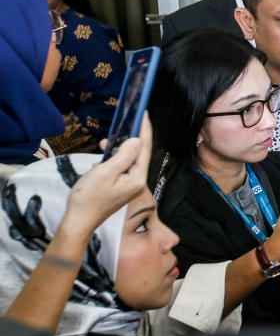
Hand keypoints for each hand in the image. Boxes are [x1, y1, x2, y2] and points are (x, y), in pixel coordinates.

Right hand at [63, 114, 152, 239]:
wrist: (79, 221)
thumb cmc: (89, 197)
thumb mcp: (105, 172)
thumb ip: (123, 155)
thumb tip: (136, 140)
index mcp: (137, 177)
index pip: (144, 148)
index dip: (145, 130)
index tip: (145, 113)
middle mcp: (138, 181)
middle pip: (139, 153)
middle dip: (133, 137)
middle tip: (128, 121)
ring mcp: (130, 186)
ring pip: (128, 160)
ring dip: (119, 149)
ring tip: (105, 142)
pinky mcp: (120, 187)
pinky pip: (120, 168)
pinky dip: (112, 160)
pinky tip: (101, 158)